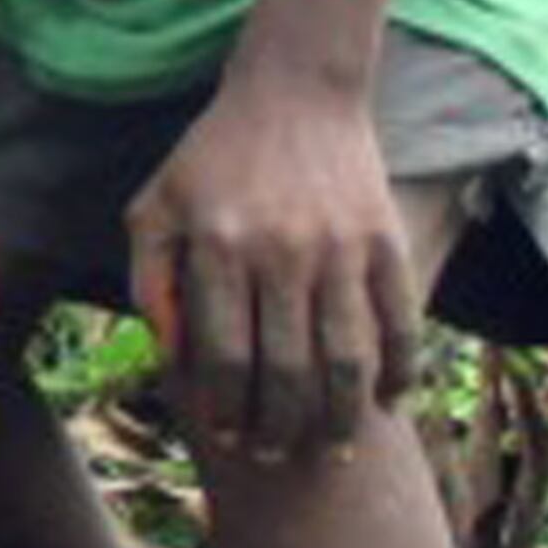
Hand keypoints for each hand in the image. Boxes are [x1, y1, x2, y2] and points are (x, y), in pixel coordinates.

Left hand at [122, 70, 417, 466]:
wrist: (294, 91)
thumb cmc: (212, 157)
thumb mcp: (155, 207)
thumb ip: (148, 281)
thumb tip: (168, 355)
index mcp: (218, 247)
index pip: (224, 355)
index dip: (225, 407)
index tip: (225, 435)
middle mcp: (281, 252)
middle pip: (287, 370)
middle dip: (280, 427)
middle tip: (275, 456)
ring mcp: (340, 248)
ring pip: (346, 359)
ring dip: (340, 419)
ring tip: (332, 452)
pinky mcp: (385, 239)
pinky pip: (399, 322)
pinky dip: (399, 371)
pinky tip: (388, 404)